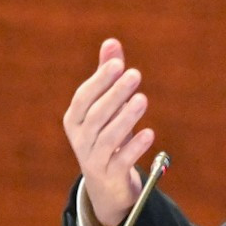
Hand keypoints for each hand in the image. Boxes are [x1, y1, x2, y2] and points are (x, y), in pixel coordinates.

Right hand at [62, 38, 154, 225]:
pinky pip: (121, 161)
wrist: (105, 183)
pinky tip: (149, 133)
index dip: (100, 80)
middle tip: (135, 75)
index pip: (84, 97)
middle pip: (96, 115)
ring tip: (142, 99)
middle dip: (115, 94)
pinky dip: (135, 147)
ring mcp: (93, 159)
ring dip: (125, 118)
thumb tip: (111, 42)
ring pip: (108, 138)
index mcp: (75, 119)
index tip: (118, 64)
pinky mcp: (110, 175)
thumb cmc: (105, 133)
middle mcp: (80, 139)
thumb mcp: (105, 105)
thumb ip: (106, 76)